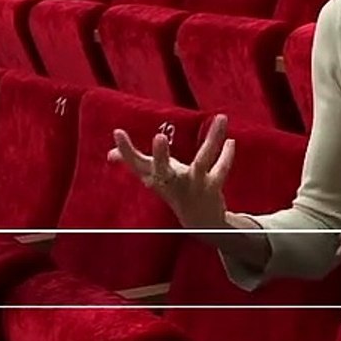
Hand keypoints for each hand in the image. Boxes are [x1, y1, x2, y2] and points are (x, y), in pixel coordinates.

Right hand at [108, 113, 234, 229]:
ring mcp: (193, 186)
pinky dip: (227, 156)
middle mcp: (172, 183)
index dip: (126, 150)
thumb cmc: (174, 190)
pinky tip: (231, 141)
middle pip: (163, 171)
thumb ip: (134, 162)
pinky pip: (220, 170)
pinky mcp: (212, 188)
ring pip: (202, 162)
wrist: (199, 222)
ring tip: (221, 118)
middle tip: (158, 138)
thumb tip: (110, 154)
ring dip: (212, 141)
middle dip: (161, 156)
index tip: (118, 132)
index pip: (136, 164)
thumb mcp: (154, 176)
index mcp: (156, 178)